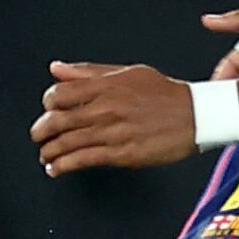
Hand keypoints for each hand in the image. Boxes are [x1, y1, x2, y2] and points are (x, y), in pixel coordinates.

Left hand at [33, 63, 196, 176]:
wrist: (198, 115)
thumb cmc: (166, 94)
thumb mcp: (128, 73)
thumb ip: (89, 72)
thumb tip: (57, 69)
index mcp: (105, 86)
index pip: (58, 94)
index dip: (48, 105)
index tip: (50, 111)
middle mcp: (105, 108)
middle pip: (57, 121)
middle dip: (41, 132)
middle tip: (39, 137)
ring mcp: (113, 132)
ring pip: (66, 143)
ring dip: (49, 152)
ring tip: (46, 156)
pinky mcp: (122, 154)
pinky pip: (83, 160)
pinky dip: (64, 166)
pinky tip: (57, 169)